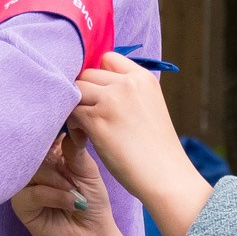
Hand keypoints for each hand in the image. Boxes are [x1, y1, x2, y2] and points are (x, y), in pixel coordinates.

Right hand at [12, 123, 109, 235]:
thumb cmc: (92, 202)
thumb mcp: (87, 170)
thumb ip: (74, 147)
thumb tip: (70, 121)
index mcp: (48, 156)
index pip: (41, 136)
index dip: (49, 130)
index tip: (63, 128)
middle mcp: (33, 168)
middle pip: (32, 150)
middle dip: (54, 158)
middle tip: (72, 168)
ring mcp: (25, 186)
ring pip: (32, 170)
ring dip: (58, 180)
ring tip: (75, 191)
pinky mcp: (21, 206)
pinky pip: (32, 192)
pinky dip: (55, 195)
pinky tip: (72, 202)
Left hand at [73, 52, 212, 235]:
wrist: (166, 176)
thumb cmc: (157, 150)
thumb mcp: (150, 108)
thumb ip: (128, 94)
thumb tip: (96, 89)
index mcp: (143, 78)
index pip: (108, 59)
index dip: (99, 77)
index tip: (100, 97)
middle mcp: (127, 83)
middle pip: (87, 74)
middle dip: (84, 93)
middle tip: (88, 116)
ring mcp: (111, 100)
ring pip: (75, 90)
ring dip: (74, 107)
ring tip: (84, 127)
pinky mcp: (97, 120)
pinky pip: (70, 111)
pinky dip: (72, 124)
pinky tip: (82, 137)